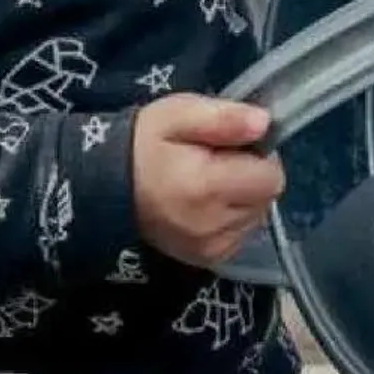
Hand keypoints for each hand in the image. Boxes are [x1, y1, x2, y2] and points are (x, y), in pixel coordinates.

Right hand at [131, 94, 283, 268]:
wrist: (102, 189)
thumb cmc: (141, 146)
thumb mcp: (176, 115)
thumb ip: (223, 118)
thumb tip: (264, 124)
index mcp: (208, 187)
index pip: (271, 177)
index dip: (256, 157)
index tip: (229, 148)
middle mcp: (214, 224)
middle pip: (265, 199)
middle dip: (248, 177)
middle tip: (213, 164)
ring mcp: (210, 247)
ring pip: (256, 217)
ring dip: (241, 200)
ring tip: (205, 186)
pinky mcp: (207, 258)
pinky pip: (240, 234)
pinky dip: (230, 219)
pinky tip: (204, 207)